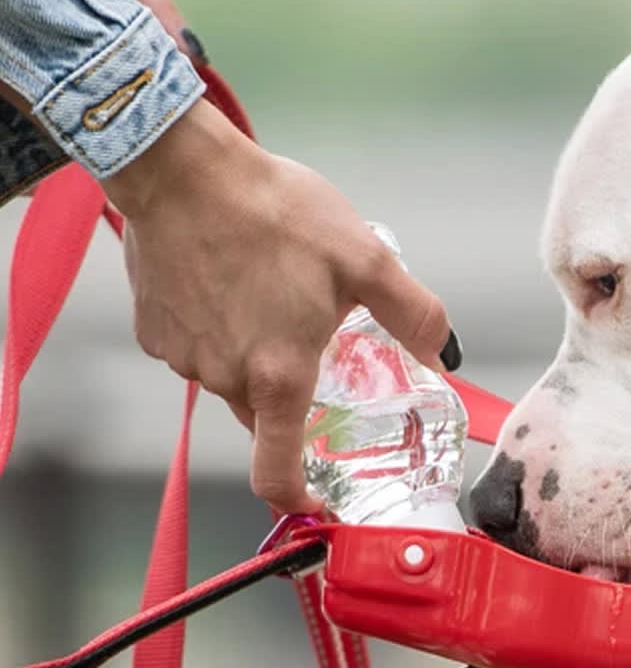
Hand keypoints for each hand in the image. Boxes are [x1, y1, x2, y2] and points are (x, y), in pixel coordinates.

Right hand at [101, 99, 457, 512]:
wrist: (182, 170)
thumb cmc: (277, 212)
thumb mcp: (365, 257)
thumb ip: (413, 313)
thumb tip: (442, 354)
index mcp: (278, 376)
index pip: (276, 473)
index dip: (297, 497)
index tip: (317, 497)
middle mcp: (224, 378)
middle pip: (264, 414)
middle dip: (291, 390)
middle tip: (312, 339)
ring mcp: (182, 358)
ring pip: (230, 377)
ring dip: (254, 353)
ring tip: (271, 291)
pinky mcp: (152, 330)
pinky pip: (196, 348)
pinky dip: (218, 330)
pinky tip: (232, 280)